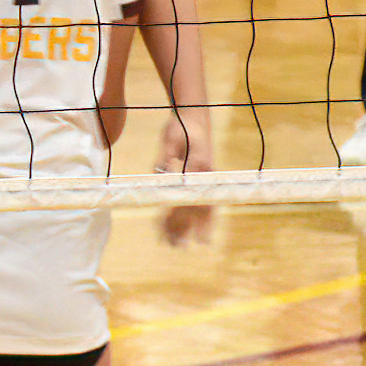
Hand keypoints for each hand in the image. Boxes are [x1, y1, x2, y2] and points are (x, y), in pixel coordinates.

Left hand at [156, 115, 213, 245]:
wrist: (195, 118)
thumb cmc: (180, 127)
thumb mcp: (169, 138)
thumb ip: (165, 158)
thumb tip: (159, 176)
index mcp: (196, 166)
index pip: (184, 196)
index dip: (176, 214)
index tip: (166, 228)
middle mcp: (205, 177)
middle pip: (194, 207)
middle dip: (183, 228)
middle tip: (175, 246)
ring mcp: (206, 180)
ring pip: (201, 209)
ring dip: (190, 228)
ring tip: (179, 244)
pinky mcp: (204, 181)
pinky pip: (203, 203)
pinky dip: (198, 219)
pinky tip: (191, 231)